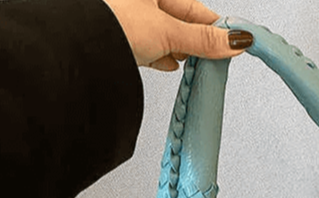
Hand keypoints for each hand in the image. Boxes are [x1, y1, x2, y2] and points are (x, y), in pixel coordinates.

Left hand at [102, 0, 252, 70]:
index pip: (197, 9)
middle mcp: (141, 2)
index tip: (234, 44)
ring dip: (179, 51)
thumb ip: (203, 40)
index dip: (216, 28)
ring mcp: (130, 20)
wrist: (76, 49)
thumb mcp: (168, 33)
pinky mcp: (121, 40)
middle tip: (214, 58)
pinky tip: (167, 64)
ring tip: (189, 63)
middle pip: (182, 23)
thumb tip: (236, 42)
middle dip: (197, 42)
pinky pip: (149, 47)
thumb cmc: (111, 25)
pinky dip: (161, 57)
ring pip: (166, 37)